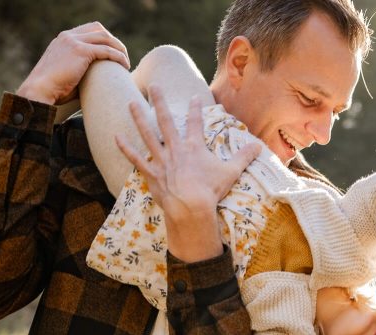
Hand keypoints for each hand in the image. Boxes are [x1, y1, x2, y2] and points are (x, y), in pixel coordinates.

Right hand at [16, 22, 129, 104]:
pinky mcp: (80, 51)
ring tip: (126, 62)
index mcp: (63, 40)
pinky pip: (106, 50)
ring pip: (105, 38)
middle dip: (113, 41)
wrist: (39, 91)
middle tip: (122, 56)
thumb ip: (80, 70)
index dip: (103, 39)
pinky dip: (118, 57)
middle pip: (98, 29)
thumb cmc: (52, 91)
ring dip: (119, 48)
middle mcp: (67, 37)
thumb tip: (98, 80)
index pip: (88, 30)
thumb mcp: (65, 74)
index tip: (113, 53)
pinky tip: (125, 66)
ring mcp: (73, 42)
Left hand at [116, 88, 260, 260]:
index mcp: (194, 146)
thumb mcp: (231, 172)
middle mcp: (175, 148)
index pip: (196, 122)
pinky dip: (126, 148)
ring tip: (131, 102)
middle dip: (159, 101)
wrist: (191, 208)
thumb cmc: (211, 190)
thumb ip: (244, 157)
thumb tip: (259, 146)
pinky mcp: (151, 173)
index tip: (194, 97)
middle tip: (153, 85)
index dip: (196, 109)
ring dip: (138, 117)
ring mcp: (161, 160)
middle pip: (166, 120)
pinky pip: (135, 159)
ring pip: (147, 134)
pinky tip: (116, 136)